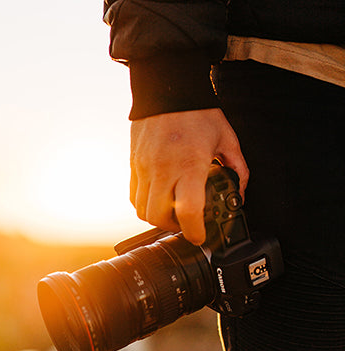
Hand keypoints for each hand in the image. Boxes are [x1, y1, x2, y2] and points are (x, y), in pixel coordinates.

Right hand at [130, 108, 248, 244]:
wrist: (167, 90)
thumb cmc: (197, 112)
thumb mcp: (227, 139)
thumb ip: (238, 169)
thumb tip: (240, 193)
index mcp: (189, 164)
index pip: (187, 211)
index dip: (194, 232)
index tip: (200, 236)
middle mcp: (162, 169)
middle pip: (158, 217)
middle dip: (173, 228)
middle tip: (186, 223)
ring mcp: (144, 167)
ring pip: (142, 210)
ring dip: (157, 217)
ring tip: (171, 210)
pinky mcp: (134, 164)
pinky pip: (134, 195)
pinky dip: (145, 203)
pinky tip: (158, 196)